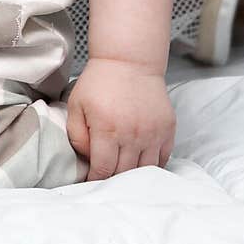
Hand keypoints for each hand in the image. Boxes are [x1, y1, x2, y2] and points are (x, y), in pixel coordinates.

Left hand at [67, 57, 175, 180]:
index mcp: (107, 130)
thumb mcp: (76, 105)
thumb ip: (77, 136)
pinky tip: (141, 162)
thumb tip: (88, 159)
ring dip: (133, 175)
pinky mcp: (167, 130)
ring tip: (123, 174)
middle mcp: (132, 135)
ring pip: (145, 171)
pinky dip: (152, 166)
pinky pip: (162, 159)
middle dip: (112, 180)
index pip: (102, 170)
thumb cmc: (99, 83)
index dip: (95, 180)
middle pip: (124, 174)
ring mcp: (153, 133)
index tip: (90, 182)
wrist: (129, 61)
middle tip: (105, 179)